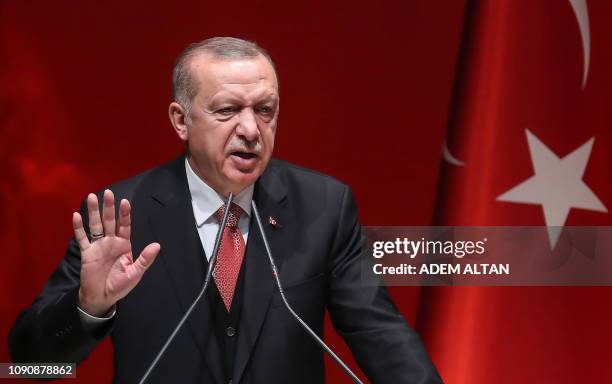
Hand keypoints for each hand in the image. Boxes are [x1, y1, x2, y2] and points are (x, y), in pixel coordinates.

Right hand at [73, 190, 160, 316]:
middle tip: (108, 192)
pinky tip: (76, 216)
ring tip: (91, 197)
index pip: (125, 225)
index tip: (125, 202)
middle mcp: (111, 242)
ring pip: (95, 226)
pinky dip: (79, 228)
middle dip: (109, 207)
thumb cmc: (120, 285)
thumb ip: (145, 259)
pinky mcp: (87, 253)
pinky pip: (82, 238)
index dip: (125, 214)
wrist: (102, 297)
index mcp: (124, 245)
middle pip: (110, 221)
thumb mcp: (135, 273)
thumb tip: (157, 245)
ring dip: (93, 212)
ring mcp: (98, 246)